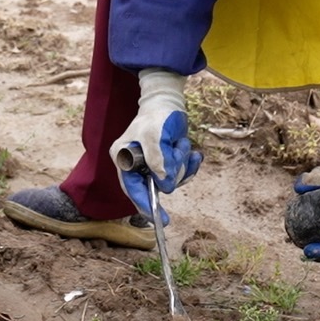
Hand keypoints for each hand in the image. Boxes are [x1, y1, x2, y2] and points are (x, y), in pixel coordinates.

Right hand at [109, 70, 201, 222]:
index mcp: (124, 159)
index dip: (144, 205)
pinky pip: (182, 173)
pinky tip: (194, 152)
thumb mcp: (154, 135)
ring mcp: (152, 164)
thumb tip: (164, 185)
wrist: (170, 101)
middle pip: (155, 186)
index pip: (132, 188)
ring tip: (181, 144)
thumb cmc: (157, 115)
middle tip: (178, 152)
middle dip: (172, 173)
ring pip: (172, 180)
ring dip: (182, 163)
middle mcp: (136, 165)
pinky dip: (191, 164)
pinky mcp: (168, 162)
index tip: (159, 219)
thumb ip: (157, 160)